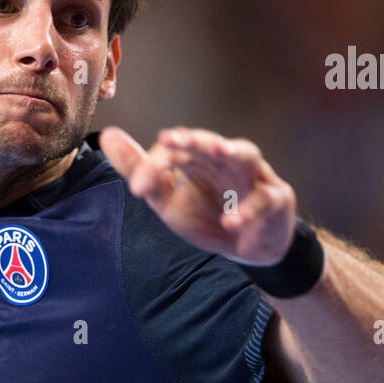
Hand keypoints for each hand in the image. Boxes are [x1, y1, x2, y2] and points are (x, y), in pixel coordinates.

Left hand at [100, 125, 296, 265]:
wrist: (248, 247)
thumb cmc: (205, 214)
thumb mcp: (166, 197)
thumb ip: (138, 169)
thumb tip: (106, 135)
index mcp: (196, 158)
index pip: (173, 152)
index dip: (154, 166)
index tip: (137, 188)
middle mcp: (224, 159)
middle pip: (207, 143)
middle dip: (191, 140)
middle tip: (170, 139)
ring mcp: (253, 175)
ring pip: (244, 154)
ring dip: (230, 151)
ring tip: (216, 150)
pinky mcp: (276, 198)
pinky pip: (264, 199)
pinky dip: (247, 210)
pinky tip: (230, 221)